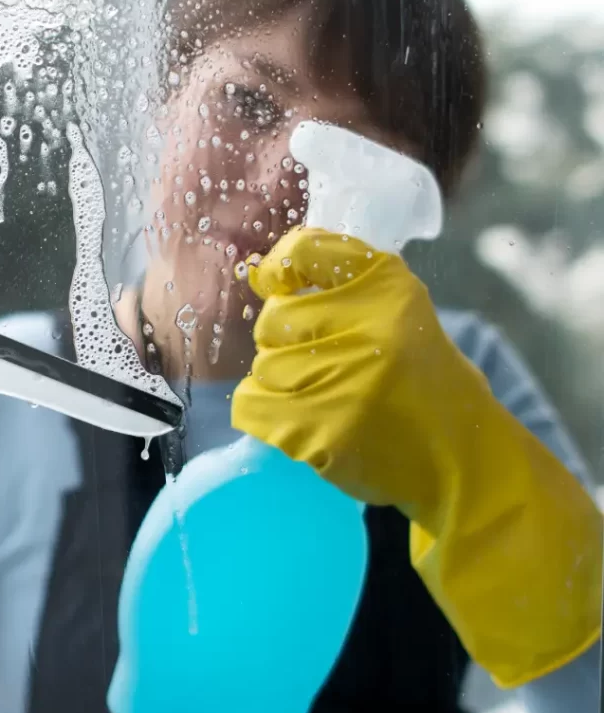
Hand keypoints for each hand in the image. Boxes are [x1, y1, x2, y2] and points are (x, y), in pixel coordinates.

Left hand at [232, 227, 600, 686]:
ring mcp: (342, 381)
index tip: (274, 283)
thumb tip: (262, 275)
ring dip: (279, 384)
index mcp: (389, 288)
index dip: (279, 268)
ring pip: (262, 367)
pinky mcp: (319, 431)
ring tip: (322, 398)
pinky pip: (252, 406)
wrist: (461, 460)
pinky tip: (299, 421)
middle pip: (274, 321)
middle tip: (320, 366)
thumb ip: (341, 289)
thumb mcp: (400, 316)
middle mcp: (368, 327)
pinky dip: (265, 414)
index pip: (304, 251)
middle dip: (284, 343)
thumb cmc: (422, 382)